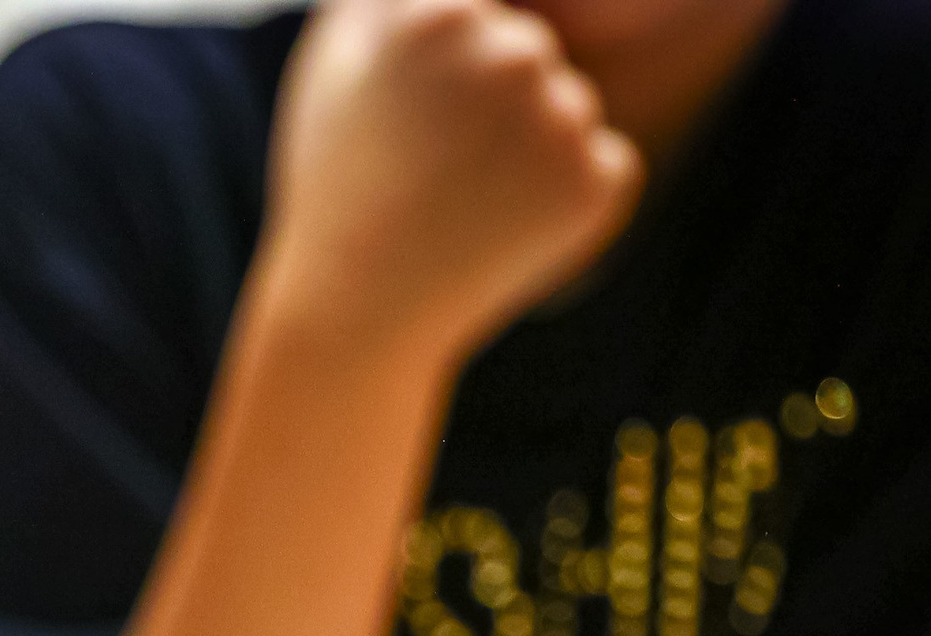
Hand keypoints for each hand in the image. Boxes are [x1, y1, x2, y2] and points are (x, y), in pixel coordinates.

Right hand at [265, 0, 644, 357]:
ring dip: (525, 148)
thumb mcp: (332, 62)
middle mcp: (514, 54)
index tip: (416, 120)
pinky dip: (560, 193)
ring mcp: (562, 118)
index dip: (439, 73)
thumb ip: (385, 0)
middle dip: (487, 100)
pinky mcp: (598, 179)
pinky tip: (499, 225)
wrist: (363, 310)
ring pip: (563, 107)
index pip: (475, 15)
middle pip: (524, 53)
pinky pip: (598, 163)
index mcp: (443, 13)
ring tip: (459, 202)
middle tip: (430, 167)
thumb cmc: (338, 182)